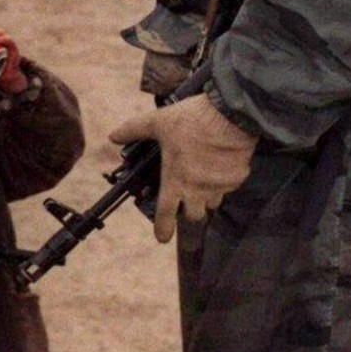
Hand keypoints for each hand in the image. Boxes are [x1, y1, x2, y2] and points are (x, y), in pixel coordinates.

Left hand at [109, 93, 256, 243]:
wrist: (230, 114)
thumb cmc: (192, 120)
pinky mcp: (237, 178)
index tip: (162, 237)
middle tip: (187, 197)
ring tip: (205, 177)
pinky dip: (224, 179)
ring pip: (214, 201)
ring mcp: (219, 187)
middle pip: (194, 216)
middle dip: (189, 211)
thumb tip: (113, 135)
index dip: (162, 229)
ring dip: (208, 195)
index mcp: (176, 181)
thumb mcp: (158, 122)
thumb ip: (135, 130)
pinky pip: (230, 186)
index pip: (166, 215)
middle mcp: (198, 190)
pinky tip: (221, 163)